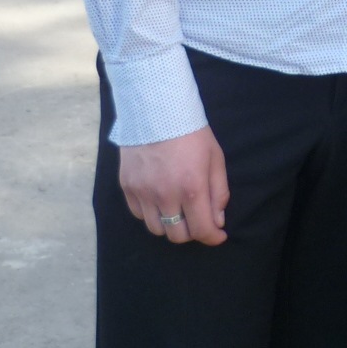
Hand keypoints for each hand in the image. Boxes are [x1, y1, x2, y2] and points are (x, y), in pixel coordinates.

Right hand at [118, 126, 228, 246]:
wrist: (156, 109)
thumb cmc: (191, 133)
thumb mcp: (215, 158)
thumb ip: (219, 192)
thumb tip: (217, 221)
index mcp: (192, 187)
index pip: (202, 230)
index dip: (213, 237)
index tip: (218, 235)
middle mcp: (165, 195)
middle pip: (177, 235)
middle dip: (192, 232)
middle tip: (197, 219)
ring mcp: (143, 192)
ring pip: (156, 229)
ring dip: (170, 225)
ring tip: (178, 210)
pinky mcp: (127, 187)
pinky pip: (139, 214)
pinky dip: (151, 214)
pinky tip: (159, 200)